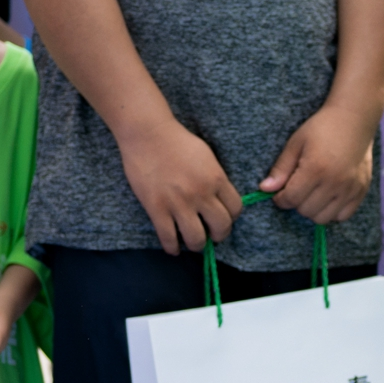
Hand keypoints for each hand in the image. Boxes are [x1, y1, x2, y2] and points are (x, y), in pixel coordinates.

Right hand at [115, 115, 241, 254]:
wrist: (147, 134)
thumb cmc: (177, 141)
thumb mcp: (207, 157)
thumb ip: (215, 178)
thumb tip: (219, 200)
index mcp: (216, 178)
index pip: (236, 209)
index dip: (232, 217)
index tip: (224, 218)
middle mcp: (201, 193)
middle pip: (221, 227)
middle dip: (219, 235)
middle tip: (211, 234)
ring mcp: (179, 203)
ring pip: (196, 239)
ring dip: (197, 245)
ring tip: (193, 241)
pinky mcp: (157, 209)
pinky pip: (169, 238)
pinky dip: (172, 248)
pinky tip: (173, 248)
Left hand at [260, 103, 375, 225]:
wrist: (354, 118)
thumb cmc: (322, 127)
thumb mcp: (296, 143)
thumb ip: (281, 168)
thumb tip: (265, 189)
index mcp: (316, 169)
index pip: (291, 199)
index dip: (281, 198)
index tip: (280, 192)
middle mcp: (335, 182)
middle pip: (306, 211)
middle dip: (296, 202)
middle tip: (297, 189)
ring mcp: (350, 188)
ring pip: (323, 218)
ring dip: (313, 209)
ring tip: (312, 193)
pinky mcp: (361, 191)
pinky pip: (342, 216)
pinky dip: (332, 211)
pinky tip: (328, 196)